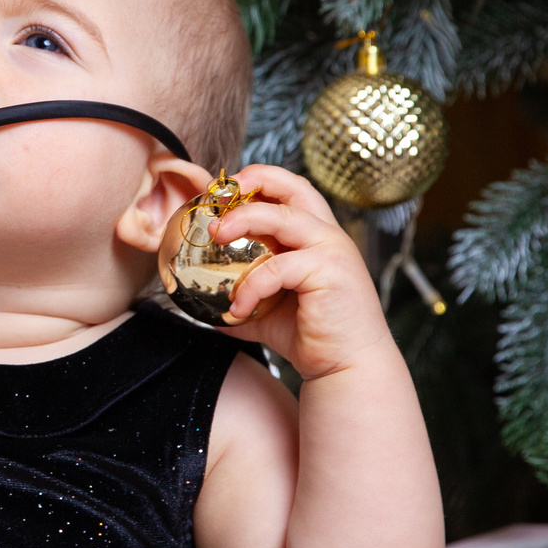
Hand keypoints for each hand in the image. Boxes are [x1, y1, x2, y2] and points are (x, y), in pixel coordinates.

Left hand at [203, 166, 394, 380]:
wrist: (347, 367)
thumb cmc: (311, 337)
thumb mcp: (267, 310)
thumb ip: (241, 296)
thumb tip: (200, 302)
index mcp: (317, 236)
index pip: (291, 189)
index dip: (258, 179)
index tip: (223, 192)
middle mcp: (328, 235)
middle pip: (293, 186)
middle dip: (253, 181)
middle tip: (217, 197)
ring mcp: (333, 250)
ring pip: (283, 217)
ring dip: (243, 220)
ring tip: (215, 235)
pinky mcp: (330, 272)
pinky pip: (278, 268)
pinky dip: (251, 285)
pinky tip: (237, 309)